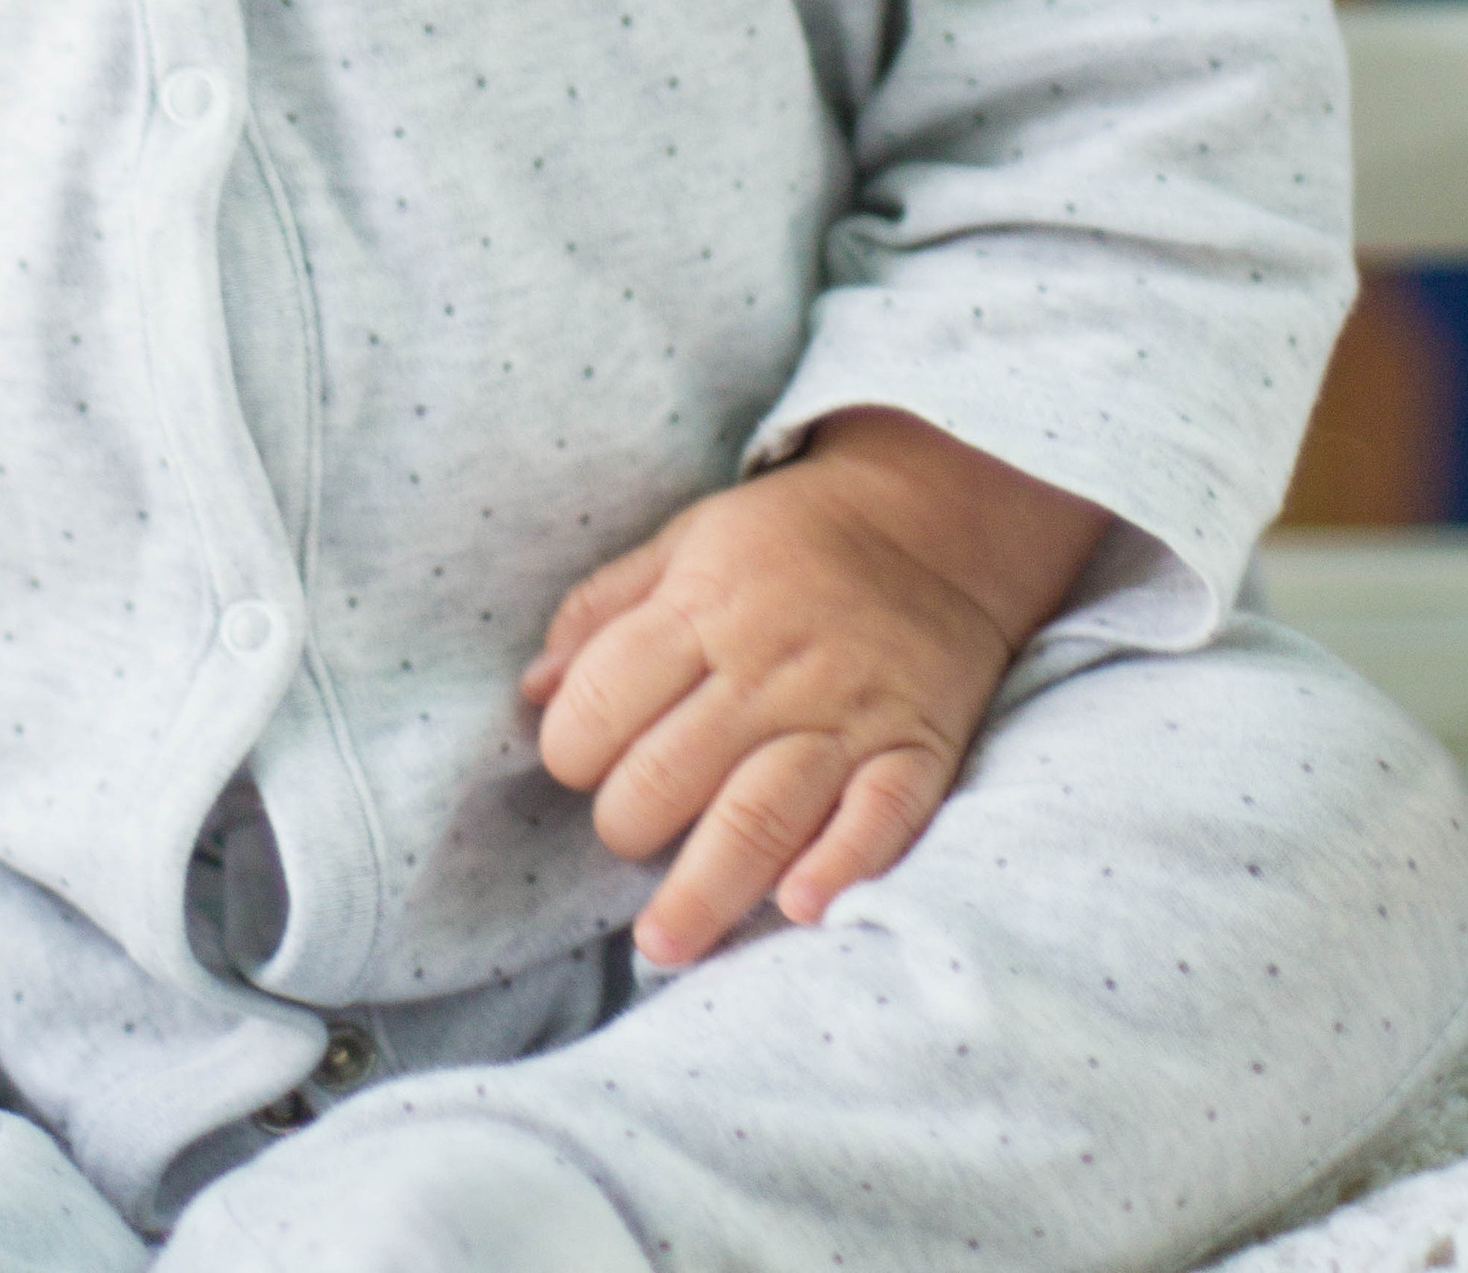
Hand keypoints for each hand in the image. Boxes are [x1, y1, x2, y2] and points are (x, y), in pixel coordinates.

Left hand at [520, 409, 1103, 968]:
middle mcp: (771, 667)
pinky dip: (842, 866)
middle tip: (627, 836)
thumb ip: (603, 610)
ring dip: (707, 888)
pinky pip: (880, 818)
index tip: (578, 764)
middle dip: (627, 824)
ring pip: (762, 813)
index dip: (572, 748)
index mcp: (702, 607)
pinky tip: (799, 909)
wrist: (934, 524)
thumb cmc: (788, 540)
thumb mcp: (685, 540)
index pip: (607, 700)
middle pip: (672, 772)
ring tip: (663, 944)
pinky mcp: (916, 750)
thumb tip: (532, 691)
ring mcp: (847, 713)